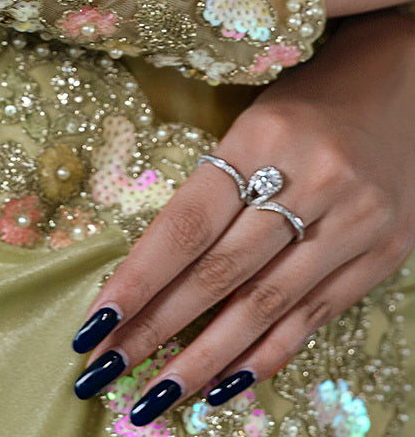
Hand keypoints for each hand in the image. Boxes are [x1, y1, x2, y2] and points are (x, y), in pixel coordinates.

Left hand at [71, 10, 414, 424]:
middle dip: (157, 328)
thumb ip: (214, 187)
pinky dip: (268, 354)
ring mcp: (355, 221)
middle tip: (106, 369)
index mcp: (264, 137)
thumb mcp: (251, 121)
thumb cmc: (307, 100)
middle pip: (221, 272)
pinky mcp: (385, 250)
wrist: (398, 83)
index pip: (187, 224)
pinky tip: (227, 383)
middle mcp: (313, 181)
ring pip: (266, 305)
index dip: (138, 280)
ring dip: (205, 359)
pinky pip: (317, 315)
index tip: (94, 323)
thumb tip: (157, 267)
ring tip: (158, 395)